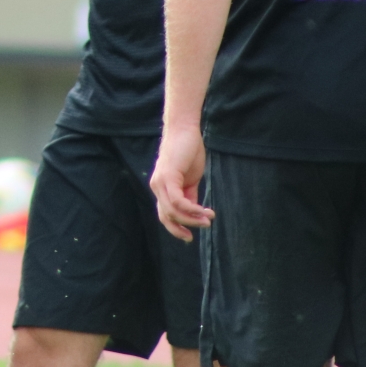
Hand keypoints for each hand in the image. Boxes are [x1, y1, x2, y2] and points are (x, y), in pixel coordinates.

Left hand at [150, 125, 211, 240]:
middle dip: (184, 227)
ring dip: (192, 218)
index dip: (175, 228)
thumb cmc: (188, 151)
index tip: (189, 236)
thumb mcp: (189, 178)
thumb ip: (189, 195)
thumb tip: (194, 212)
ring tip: (208, 219)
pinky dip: (192, 209)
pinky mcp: (168, 177)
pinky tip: (203, 211)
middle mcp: (157, 187)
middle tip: (203, 227)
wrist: (185, 130)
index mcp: (161, 188)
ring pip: (173, 211)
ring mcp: (160, 182)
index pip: (164, 214)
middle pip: (167, 216)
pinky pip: (178, 201)